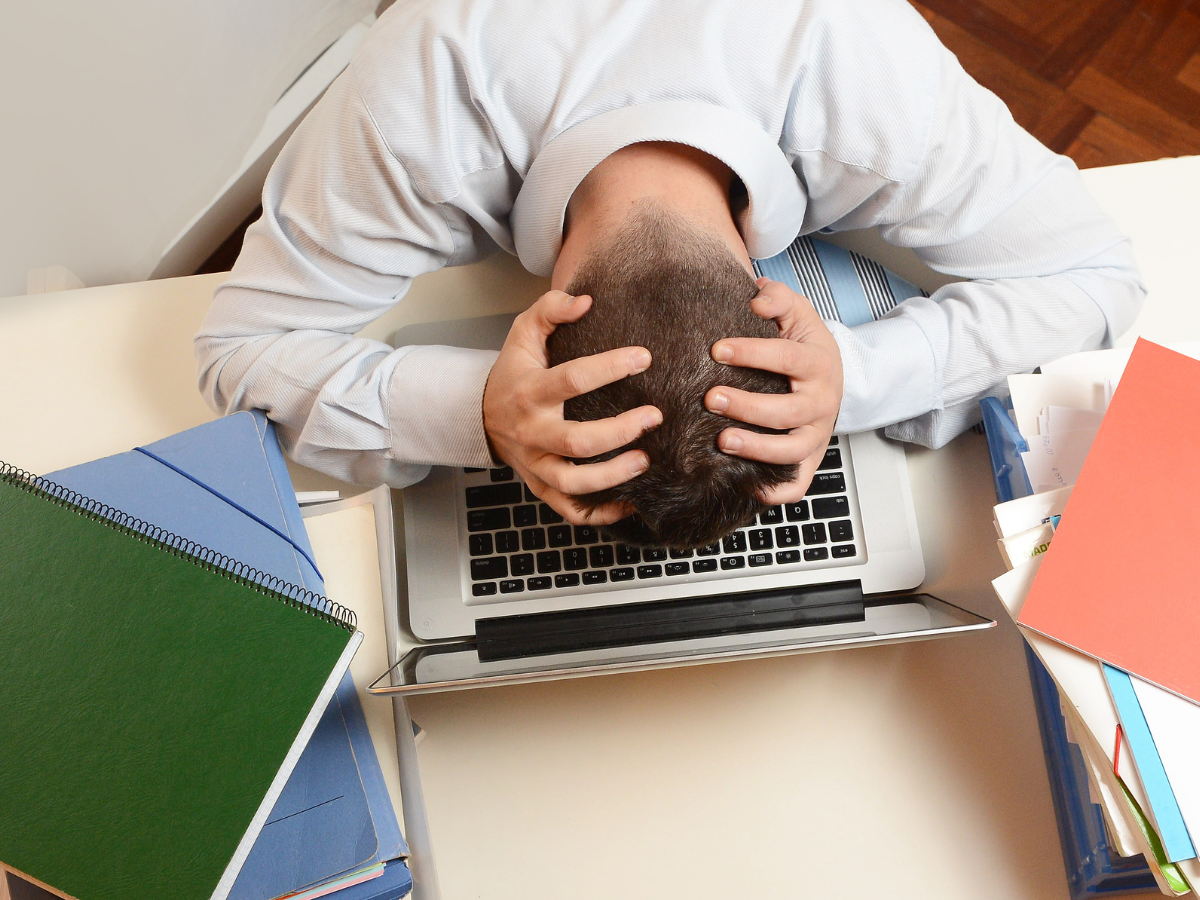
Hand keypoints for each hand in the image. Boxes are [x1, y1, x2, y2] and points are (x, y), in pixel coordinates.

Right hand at [483, 289, 662, 523]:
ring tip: (645, 462)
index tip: (644, 357)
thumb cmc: (514, 372)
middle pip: (576, 441)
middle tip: (654, 417)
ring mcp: (536, 464)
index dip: (610, 367)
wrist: (482, 416)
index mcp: (529, 392)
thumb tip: (585, 300)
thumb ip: (551, 309)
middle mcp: (532, 432)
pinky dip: (601, 513)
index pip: (572, 379)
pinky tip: (632, 502)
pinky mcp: (542, 487)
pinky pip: (571, 510)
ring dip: (612, 477)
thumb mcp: (523, 333)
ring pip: (573, 482)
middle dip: (619, 431)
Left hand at [705, 278, 842, 503]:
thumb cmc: (803, 345)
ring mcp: (816, 435)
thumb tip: (757, 297)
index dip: (753, 354)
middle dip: (748, 406)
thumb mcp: (797, 314)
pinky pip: (798, 484)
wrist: (830, 377)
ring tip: (721, 441)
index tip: (717, 349)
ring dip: (758, 449)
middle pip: (788, 410)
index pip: (787, 359)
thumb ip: (778, 299)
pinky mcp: (810, 460)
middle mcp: (821, 403)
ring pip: (792, 449)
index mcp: (818, 364)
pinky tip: (748, 490)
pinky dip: (778, 492)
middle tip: (709, 398)